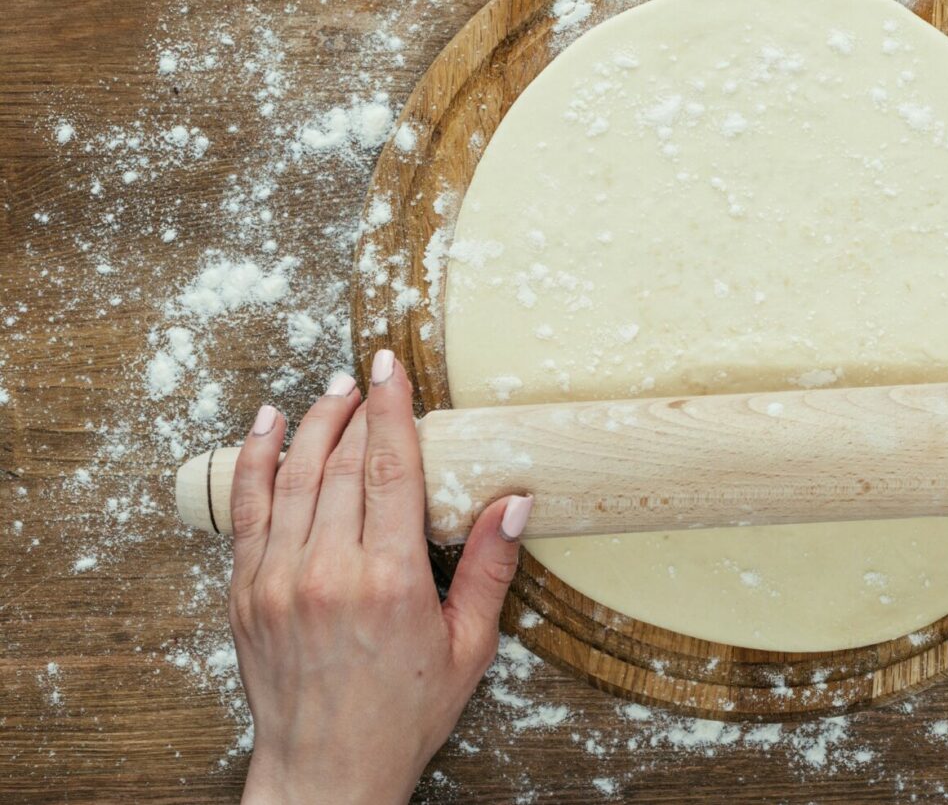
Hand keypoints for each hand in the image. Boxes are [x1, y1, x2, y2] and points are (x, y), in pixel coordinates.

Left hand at [228, 350, 532, 804]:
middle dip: (357, 408)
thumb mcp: (468, 647)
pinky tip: (268, 426)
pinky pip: (248, 509)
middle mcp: (328, 571)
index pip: (391, 468)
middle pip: (342, 462)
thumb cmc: (402, 714)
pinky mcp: (247, 592)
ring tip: (333, 391)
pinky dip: (256, 460)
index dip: (392, 409)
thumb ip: (489, 569)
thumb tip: (515, 505)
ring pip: (294, 476)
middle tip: (369, 373)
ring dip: (314, 424)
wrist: (327, 770)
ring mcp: (279, 580)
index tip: (391, 367)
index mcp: (389, 580)